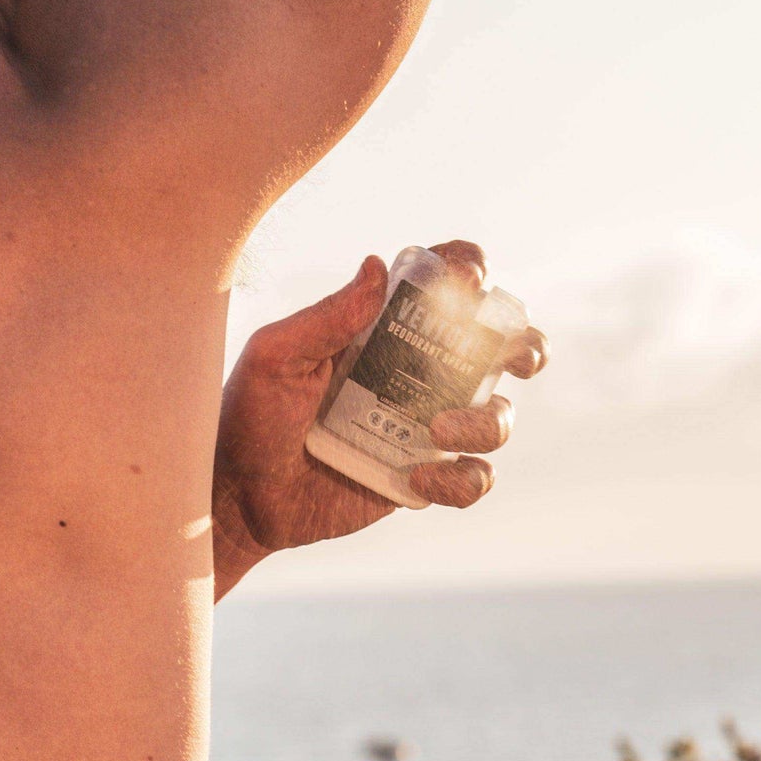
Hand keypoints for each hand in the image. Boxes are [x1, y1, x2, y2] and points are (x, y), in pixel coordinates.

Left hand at [211, 243, 547, 595]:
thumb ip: (328, 316)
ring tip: (436, 429)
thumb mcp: (277, 357)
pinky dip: (461, 480)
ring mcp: (425, 426)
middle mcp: (416, 372)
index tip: (467, 280)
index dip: (470, 271)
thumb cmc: (247, 414)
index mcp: (383, 329)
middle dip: (524, 342)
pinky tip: (416, 479)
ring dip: (485, 421)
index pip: (445, 285)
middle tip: (511, 353)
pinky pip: (475, 479)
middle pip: (503, 345)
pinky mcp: (424, 478)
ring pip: (499, 415)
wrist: (236, 496)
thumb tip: (378, 264)